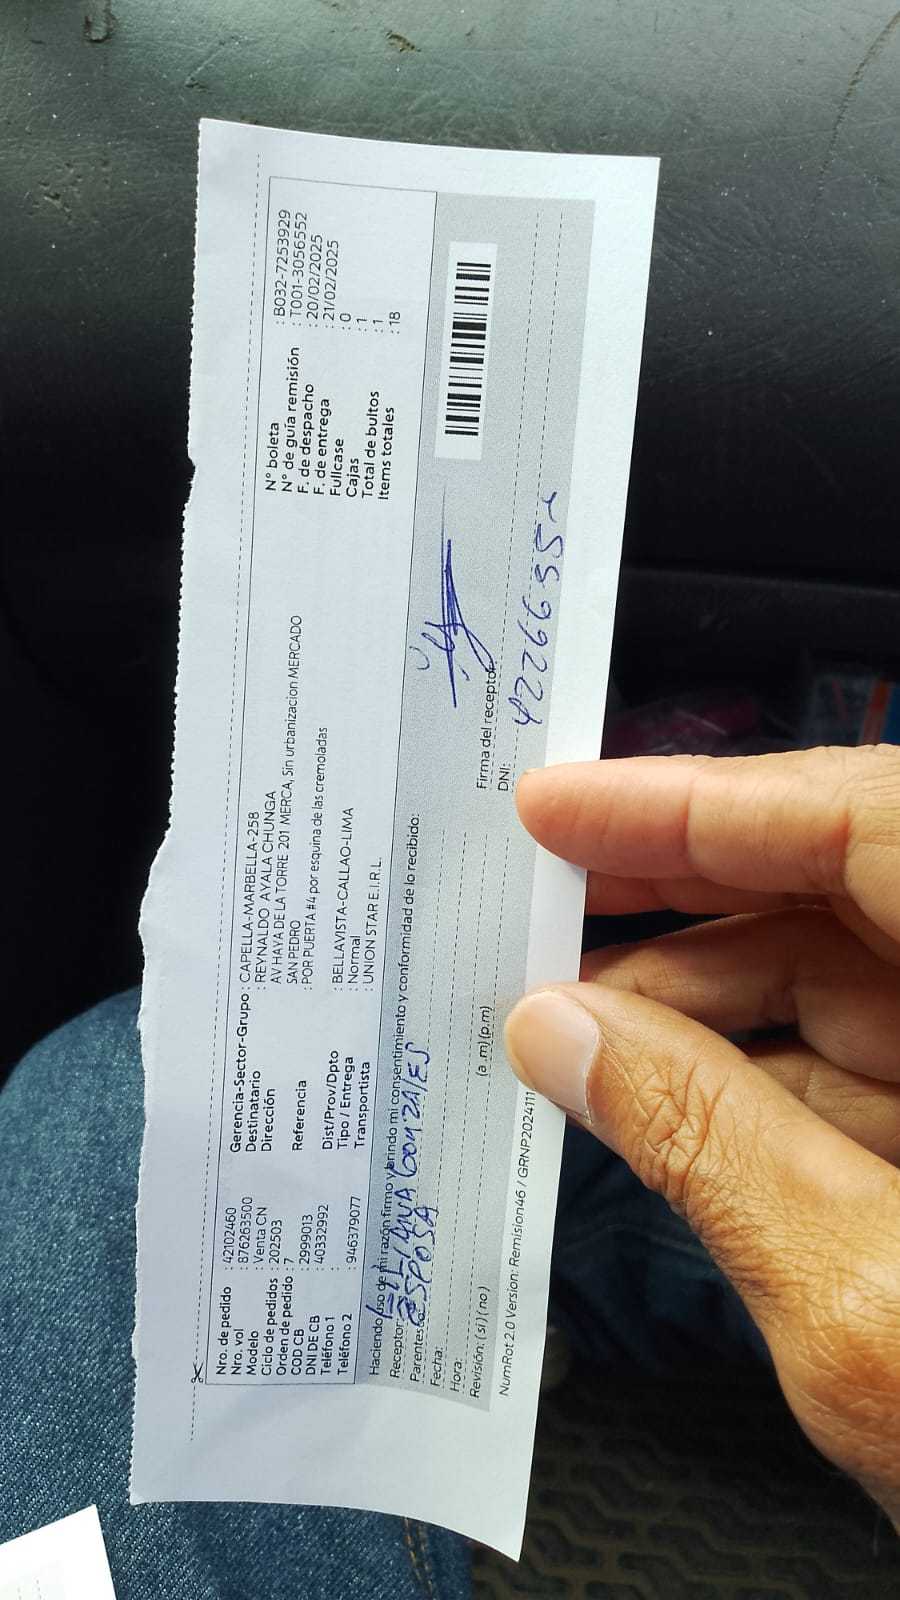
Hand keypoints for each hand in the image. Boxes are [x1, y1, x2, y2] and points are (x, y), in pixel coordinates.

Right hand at [504, 746, 899, 1527]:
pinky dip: (751, 1071)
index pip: (869, 826)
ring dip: (697, 993)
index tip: (561, 807)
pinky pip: (860, 1065)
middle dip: (681, 891)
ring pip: (842, 979)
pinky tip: (648, 1086)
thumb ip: (705, 1144)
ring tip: (567, 1014)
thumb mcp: (864, 1307)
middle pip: (846, 891)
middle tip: (544, 892)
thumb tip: (563, 1035)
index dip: (700, 803)